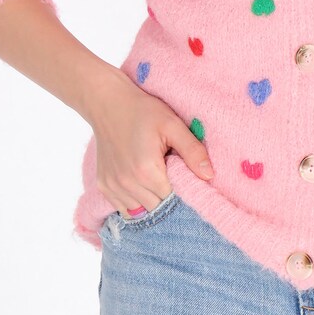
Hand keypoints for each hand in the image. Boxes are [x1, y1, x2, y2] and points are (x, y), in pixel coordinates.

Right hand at [85, 73, 214, 216]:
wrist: (108, 103)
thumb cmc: (143, 111)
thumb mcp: (172, 125)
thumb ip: (193, 151)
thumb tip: (209, 175)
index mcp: (146, 171)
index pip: (173, 199)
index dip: (183, 191)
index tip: (185, 177)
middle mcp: (127, 184)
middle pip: (157, 207)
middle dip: (168, 197)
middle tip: (172, 175)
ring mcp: (113, 187)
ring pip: (140, 211)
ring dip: (151, 201)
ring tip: (156, 178)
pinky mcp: (104, 186)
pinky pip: (123, 208)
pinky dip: (135, 202)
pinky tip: (141, 185)